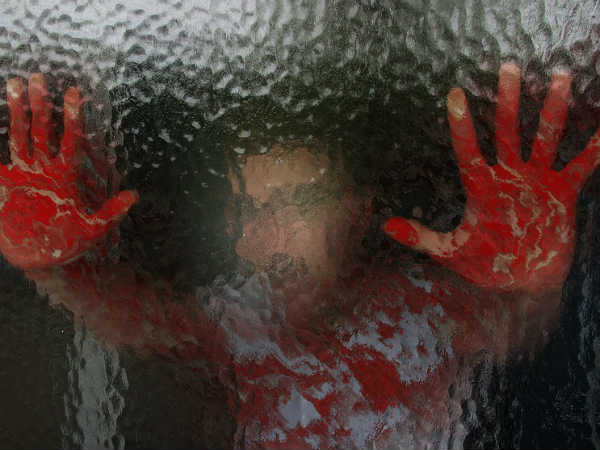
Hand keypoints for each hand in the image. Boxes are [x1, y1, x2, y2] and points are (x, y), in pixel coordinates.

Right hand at [0, 74, 137, 269]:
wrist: (38, 258)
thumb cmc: (68, 245)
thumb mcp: (91, 230)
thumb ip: (111, 213)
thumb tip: (135, 196)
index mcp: (67, 175)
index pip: (71, 140)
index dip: (73, 118)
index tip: (75, 94)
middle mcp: (45, 168)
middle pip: (43, 130)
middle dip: (41, 105)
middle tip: (40, 78)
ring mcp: (23, 172)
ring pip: (20, 134)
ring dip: (18, 110)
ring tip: (17, 83)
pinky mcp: (4, 181)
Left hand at [384, 63, 599, 292]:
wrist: (523, 281)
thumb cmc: (486, 264)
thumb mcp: (451, 251)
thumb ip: (421, 239)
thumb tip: (386, 226)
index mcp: (482, 187)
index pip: (469, 150)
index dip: (462, 124)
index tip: (454, 93)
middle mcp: (509, 176)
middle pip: (507, 131)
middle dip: (508, 101)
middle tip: (507, 68)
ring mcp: (537, 180)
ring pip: (546, 138)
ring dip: (553, 110)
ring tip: (561, 76)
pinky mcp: (563, 191)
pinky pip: (583, 164)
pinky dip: (595, 147)